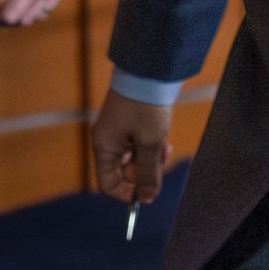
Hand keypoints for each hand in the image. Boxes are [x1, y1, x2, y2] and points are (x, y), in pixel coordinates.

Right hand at [90, 89, 174, 205]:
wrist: (151, 71)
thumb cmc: (146, 106)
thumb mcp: (151, 143)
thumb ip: (148, 172)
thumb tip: (147, 198)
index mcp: (104, 147)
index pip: (108, 185)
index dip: (128, 193)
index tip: (149, 192)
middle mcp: (107, 141)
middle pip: (125, 173)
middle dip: (146, 171)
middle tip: (162, 159)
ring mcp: (118, 132)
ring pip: (136, 159)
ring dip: (152, 158)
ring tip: (164, 145)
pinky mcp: (130, 124)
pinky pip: (140, 145)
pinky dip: (153, 146)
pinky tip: (163, 139)